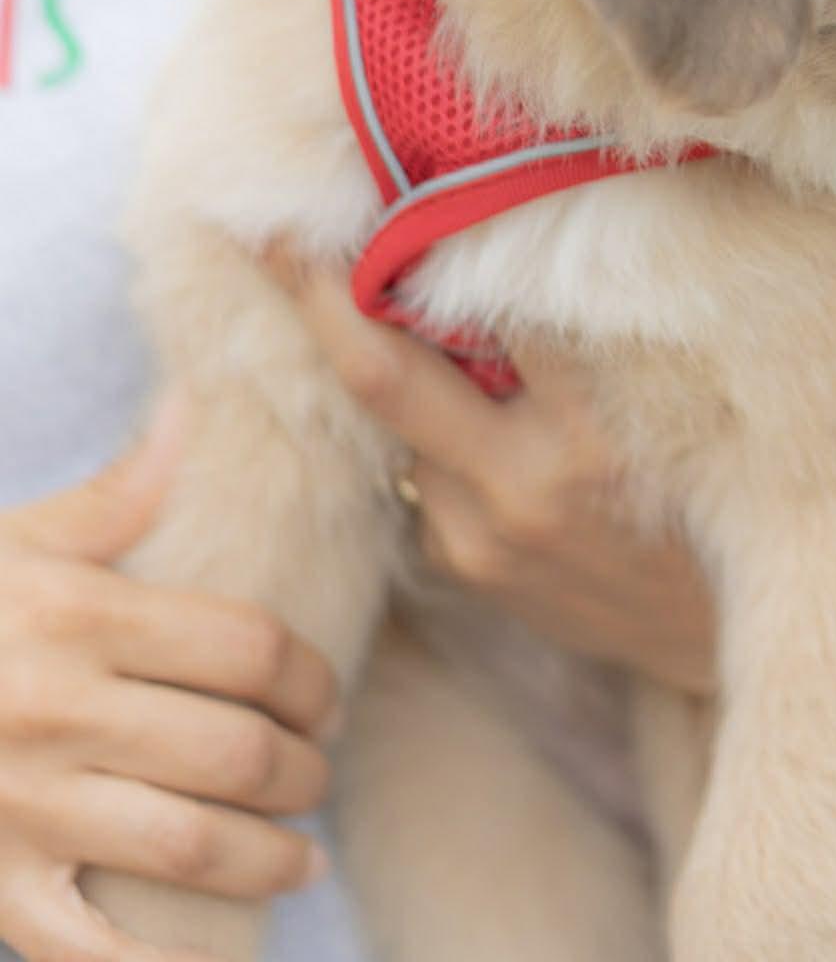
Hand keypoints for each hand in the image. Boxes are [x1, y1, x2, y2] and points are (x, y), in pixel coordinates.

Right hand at [0, 401, 336, 961]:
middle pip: (235, 751)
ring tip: (300, 858)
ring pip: (190, 848)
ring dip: (269, 859)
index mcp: (80, 619)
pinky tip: (217, 958)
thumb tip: (195, 406)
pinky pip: (90, 950)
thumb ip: (118, 492)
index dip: (310, 677)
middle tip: (318, 773)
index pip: (248, 651)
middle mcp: (59, 713)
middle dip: (302, 770)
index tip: (327, 697)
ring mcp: (25, 810)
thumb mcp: (17, 540)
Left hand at [275, 259, 717, 695]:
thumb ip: (593, 342)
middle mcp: (522, 486)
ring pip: (402, 426)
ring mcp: (480, 538)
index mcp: (591, 431)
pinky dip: (437, 437)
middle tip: (274, 236)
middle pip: (384, 375)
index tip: (394, 190)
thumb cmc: (712, 499)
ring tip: (395, 312)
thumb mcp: (677, 409)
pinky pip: (424, 479)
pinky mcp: (464, 571)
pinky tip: (479, 424)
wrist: (721, 641)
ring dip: (399, 370)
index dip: (442, 242)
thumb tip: (506, 250)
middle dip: (320, 297)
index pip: (493, 310)